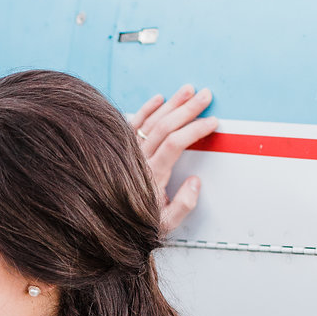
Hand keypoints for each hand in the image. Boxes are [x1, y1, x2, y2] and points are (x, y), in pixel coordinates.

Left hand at [131, 85, 216, 232]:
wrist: (103, 225)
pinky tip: (159, 98)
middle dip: (188, 109)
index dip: (195, 129)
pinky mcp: (119, 149)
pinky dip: (146, 109)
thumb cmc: (137, 223)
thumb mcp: (165, 224)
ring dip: (171, 104)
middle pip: (164, 126)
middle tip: (206, 95)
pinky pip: (131, 124)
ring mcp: (126, 153)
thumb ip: (183, 205)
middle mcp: (138, 161)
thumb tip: (195, 182)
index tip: (212, 122)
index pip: (175, 144)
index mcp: (151, 177)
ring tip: (188, 90)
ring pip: (150, 121)